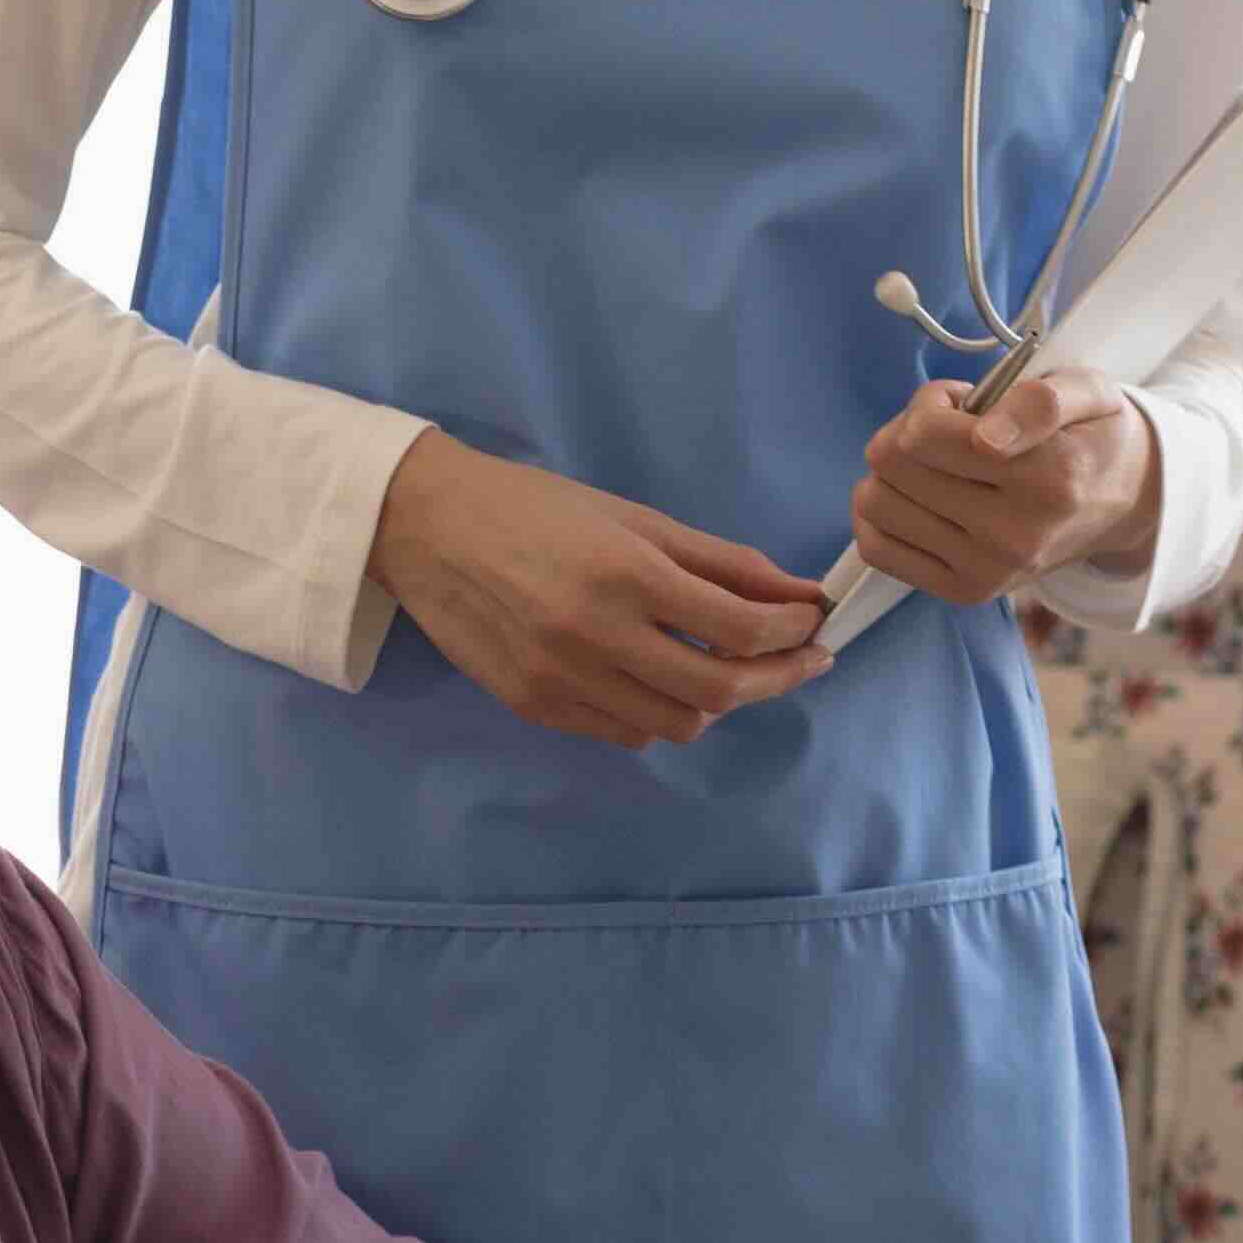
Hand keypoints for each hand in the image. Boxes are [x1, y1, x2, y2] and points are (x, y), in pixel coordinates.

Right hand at [371, 433, 830, 747]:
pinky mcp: (536, 708)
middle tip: (802, 659)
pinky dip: (663, 714)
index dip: (795, 631)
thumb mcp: (634, 518)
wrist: (428, 528)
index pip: (741, 628)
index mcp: (626, 576)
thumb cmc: (535, 509)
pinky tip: (667, 681)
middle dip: (778, 678)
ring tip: (732, 668)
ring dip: (720, 702)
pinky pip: (626, 734)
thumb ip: (718, 561)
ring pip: (676, 725)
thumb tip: (794, 592)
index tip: (815, 622)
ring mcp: (562, 681)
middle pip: (720, 689)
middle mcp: (596, 637)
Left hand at [846, 366, 1153, 606]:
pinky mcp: (966, 593)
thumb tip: (986, 437)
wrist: (1122, 503)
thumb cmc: (1091, 437)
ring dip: (895, 474)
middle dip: (910, 433)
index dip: (933, 404)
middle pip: (891, 462)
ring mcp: (989, 571)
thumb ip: (1040, 401)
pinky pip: (876, 548)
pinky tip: (922, 501)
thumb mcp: (1087, 392)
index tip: (963, 405)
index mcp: (1048, 478)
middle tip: (951, 435)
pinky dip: (884, 517)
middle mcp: (1016, 535)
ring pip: (874, 503)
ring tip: (941, 468)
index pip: (923, 434)